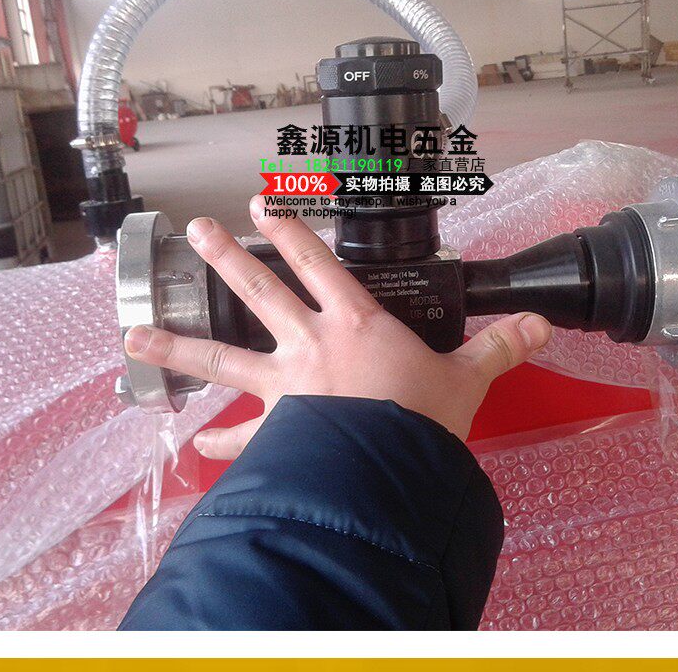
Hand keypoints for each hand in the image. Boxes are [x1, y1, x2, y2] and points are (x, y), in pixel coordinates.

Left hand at [124, 195, 551, 457]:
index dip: (290, 229)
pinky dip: (222, 440)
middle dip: (226, 256)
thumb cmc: (424, 421)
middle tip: (195, 230)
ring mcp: (286, 385)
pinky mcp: (277, 430)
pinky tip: (195, 445)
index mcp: (356, 322)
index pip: (318, 263)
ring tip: (135, 335)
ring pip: (223, 356)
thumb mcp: (467, 379)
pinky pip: (244, 434)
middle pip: (260, 290)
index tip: (259, 203)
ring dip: (179, 345)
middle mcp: (312, 344)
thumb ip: (499, 349)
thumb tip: (541, 327)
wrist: (392, 473)